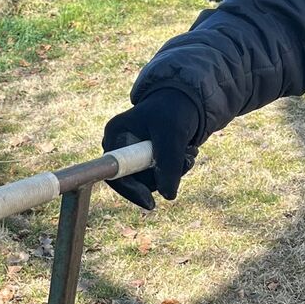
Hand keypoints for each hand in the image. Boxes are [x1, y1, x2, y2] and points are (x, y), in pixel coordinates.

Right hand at [101, 87, 201, 209]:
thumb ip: (169, 163)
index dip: (130, 190)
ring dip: (174, 172)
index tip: (150, 203)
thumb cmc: (174, 110)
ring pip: (151, 181)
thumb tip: (168, 195)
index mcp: (116, 135)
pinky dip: (176, 170)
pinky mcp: (146, 161)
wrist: (187, 100)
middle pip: (133, 181)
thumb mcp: (173, 134)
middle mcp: (120, 147)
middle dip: (161, 178)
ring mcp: (133, 156)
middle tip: (185, 162)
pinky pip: (159, 177)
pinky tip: (187, 153)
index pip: (115, 173)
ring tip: (189, 152)